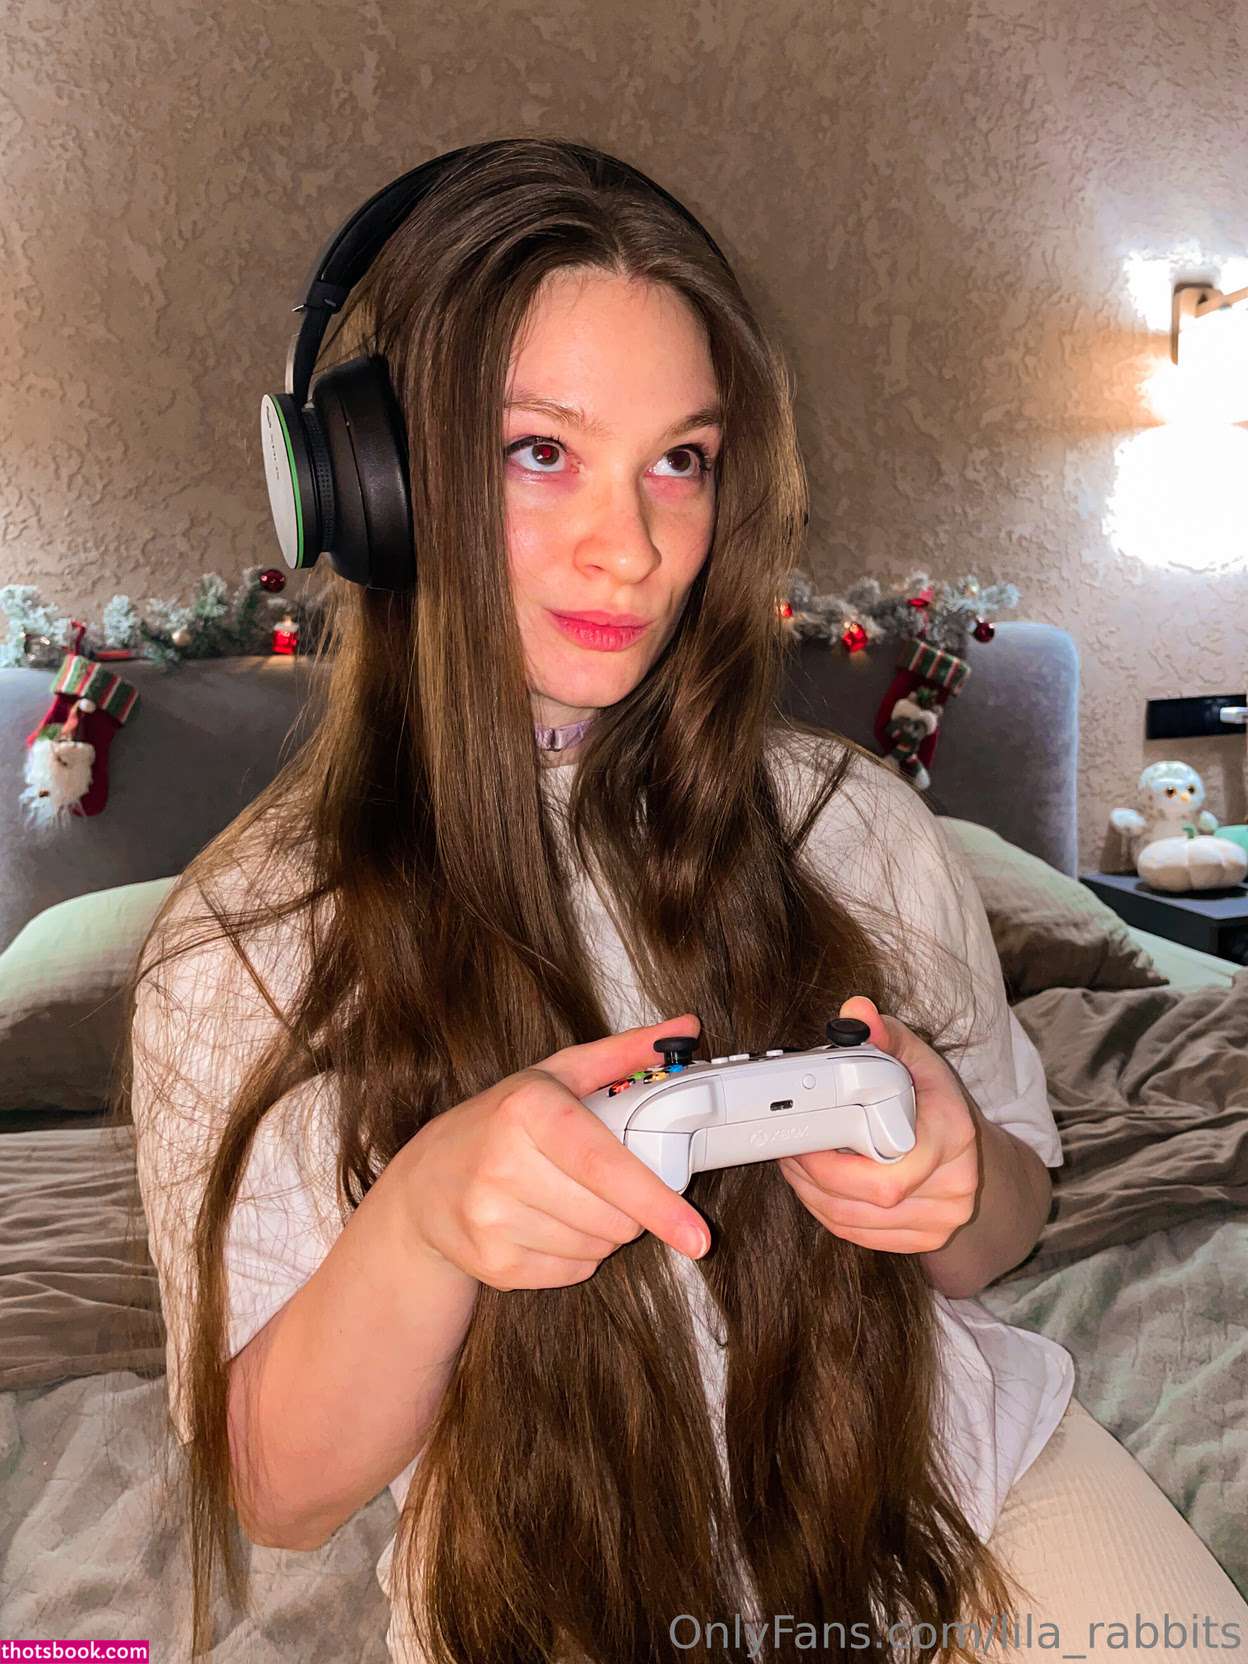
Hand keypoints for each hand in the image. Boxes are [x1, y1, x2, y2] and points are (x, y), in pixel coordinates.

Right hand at [398, 1015, 712, 1289]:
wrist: (423, 1185)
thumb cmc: (502, 1122)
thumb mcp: (555, 1076)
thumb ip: (624, 1052)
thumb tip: (687, 1026)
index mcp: (527, 1109)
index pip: (604, 1165)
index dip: (656, 1202)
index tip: (697, 1234)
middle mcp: (503, 1164)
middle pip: (613, 1217)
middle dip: (630, 1210)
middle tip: (605, 1184)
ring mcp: (492, 1219)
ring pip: (597, 1247)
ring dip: (603, 1232)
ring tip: (569, 1199)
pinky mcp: (492, 1264)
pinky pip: (573, 1271)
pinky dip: (578, 1255)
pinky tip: (549, 1225)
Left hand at [776, 996, 978, 1253]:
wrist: (971, 1154)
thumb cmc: (937, 1103)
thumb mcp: (918, 1059)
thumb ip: (886, 1035)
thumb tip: (856, 1011)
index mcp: (953, 1136)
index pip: (890, 1171)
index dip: (835, 1165)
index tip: (805, 1141)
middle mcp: (955, 1186)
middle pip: (867, 1199)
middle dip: (815, 1177)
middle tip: (787, 1148)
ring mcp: (941, 1220)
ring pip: (856, 1221)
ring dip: (812, 1195)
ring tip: (793, 1163)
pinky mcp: (924, 1240)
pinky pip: (860, 1235)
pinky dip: (828, 1212)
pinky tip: (812, 1187)